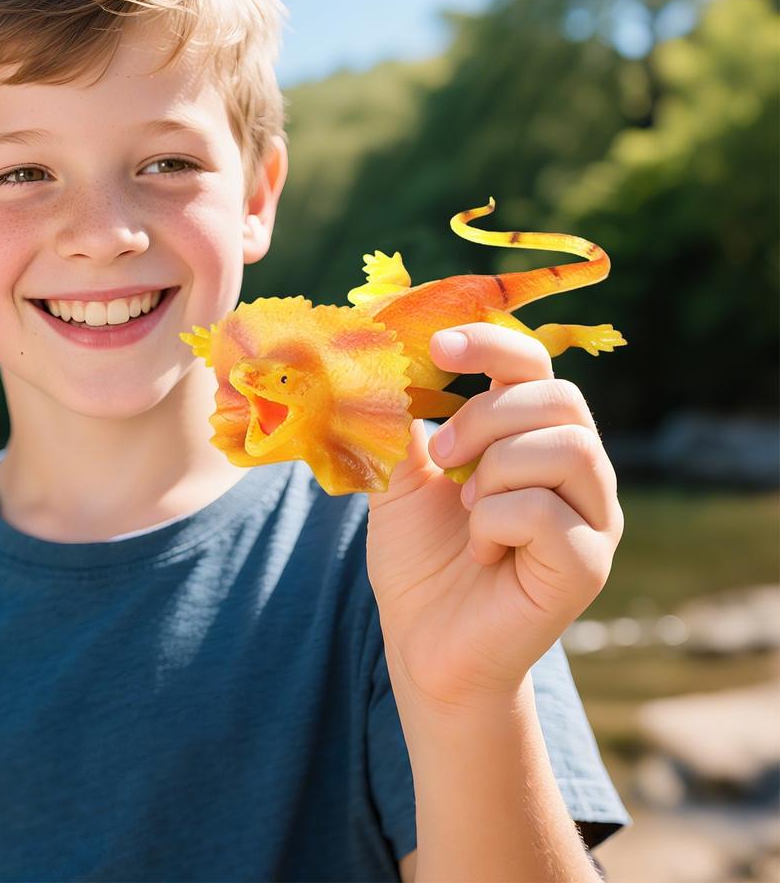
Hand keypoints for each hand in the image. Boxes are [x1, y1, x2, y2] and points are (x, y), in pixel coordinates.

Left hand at [365, 323, 623, 711]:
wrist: (426, 647)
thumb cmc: (420, 562)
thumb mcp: (400, 482)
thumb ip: (405, 428)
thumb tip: (396, 370)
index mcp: (536, 439)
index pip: (535, 367)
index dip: (491, 343)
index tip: (438, 345)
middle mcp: (580, 471)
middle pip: (560, 399)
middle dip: (485, 417)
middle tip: (440, 457)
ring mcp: (593, 518)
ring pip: (566, 447)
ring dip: (494, 470)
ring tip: (464, 507)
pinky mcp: (589, 564)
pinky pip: (547, 511)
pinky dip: (495, 521)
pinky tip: (481, 550)